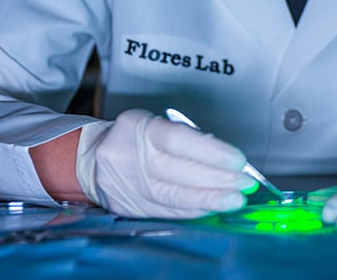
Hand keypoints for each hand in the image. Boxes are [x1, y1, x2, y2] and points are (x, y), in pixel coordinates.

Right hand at [75, 108, 254, 218]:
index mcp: (139, 128)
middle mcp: (130, 157)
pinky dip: (192, 211)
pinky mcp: (129, 208)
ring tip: (234, 200)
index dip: (211, 152)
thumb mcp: (155, 124)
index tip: (238, 161)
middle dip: (217, 180)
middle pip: (179, 172)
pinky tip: (211, 209)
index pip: (179, 140)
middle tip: (245, 183)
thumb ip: (187, 138)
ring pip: (174, 197)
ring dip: (209, 200)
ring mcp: (129, 186)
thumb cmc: (134, 137)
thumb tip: (224, 159)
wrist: (92, 158)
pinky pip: (166, 212)